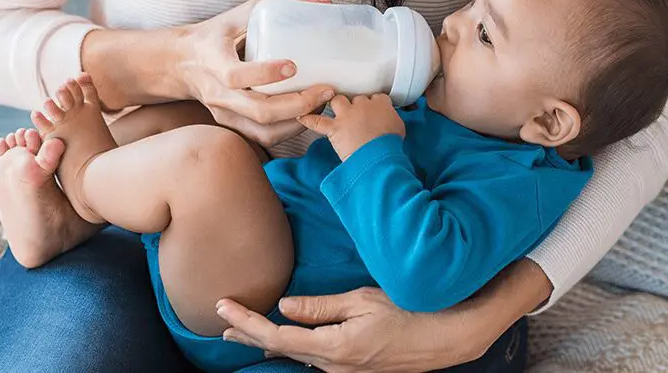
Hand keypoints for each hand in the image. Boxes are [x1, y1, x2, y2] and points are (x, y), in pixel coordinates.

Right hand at [177, 0, 335, 146]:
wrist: (183, 62)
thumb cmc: (218, 33)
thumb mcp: (242, 11)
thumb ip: (281, 1)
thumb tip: (322, 2)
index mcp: (213, 60)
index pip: (235, 75)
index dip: (265, 74)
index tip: (293, 66)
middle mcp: (217, 92)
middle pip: (259, 111)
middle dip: (298, 105)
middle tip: (325, 90)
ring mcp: (224, 113)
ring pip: (264, 130)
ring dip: (298, 121)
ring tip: (321, 103)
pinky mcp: (233, 125)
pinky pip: (264, 137)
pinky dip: (290, 130)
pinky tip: (307, 114)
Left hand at [216, 287, 477, 372]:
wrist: (447, 337)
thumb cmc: (410, 312)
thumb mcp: (363, 301)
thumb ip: (321, 307)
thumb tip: (284, 306)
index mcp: (334, 347)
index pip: (277, 336)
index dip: (245, 322)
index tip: (222, 307)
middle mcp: (334, 365)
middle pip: (280, 350)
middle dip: (247, 335)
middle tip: (220, 324)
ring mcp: (344, 370)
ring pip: (295, 355)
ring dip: (266, 341)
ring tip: (241, 332)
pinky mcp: (354, 367)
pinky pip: (312, 358)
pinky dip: (290, 347)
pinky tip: (283, 341)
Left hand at [298, 94, 404, 159]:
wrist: (380, 156)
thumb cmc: (391, 144)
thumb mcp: (399, 127)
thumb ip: (391, 118)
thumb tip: (388, 121)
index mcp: (380, 103)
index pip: (375, 97)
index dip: (372, 104)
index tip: (372, 112)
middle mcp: (362, 105)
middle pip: (356, 98)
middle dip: (355, 106)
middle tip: (356, 116)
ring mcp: (347, 115)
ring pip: (337, 101)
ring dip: (336, 105)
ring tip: (336, 111)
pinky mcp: (335, 128)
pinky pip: (317, 121)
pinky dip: (309, 120)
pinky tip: (301, 117)